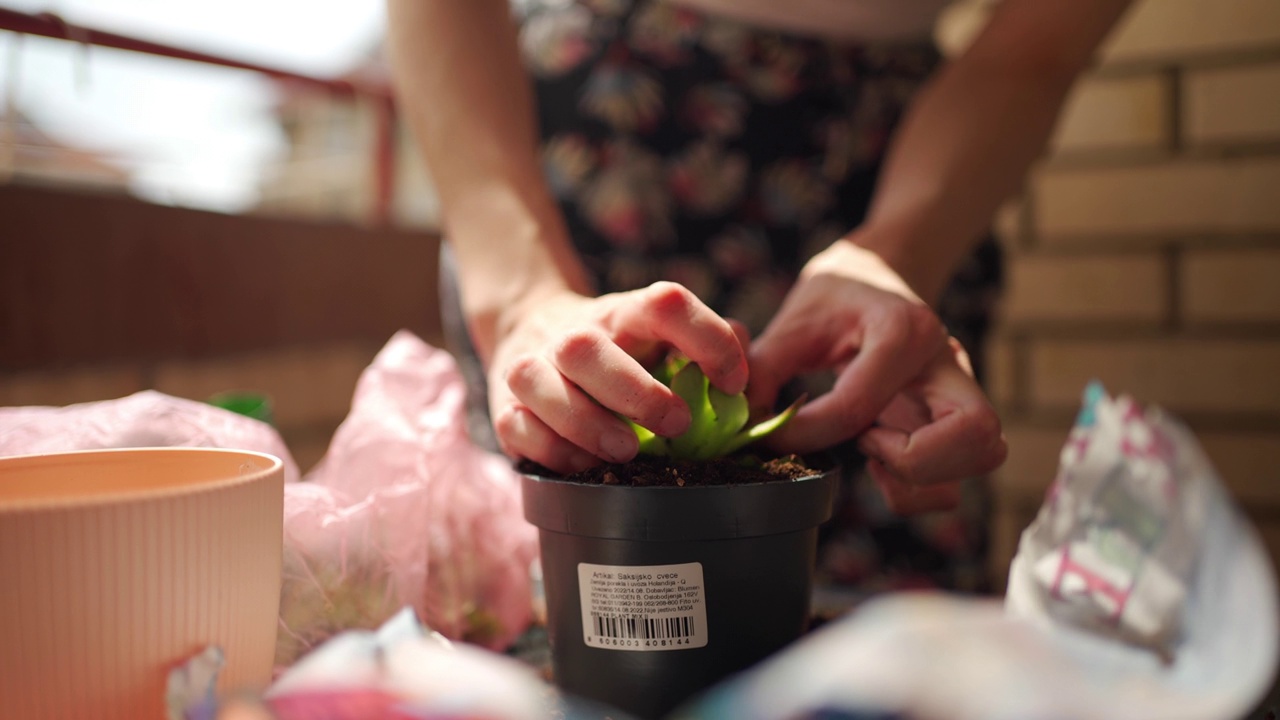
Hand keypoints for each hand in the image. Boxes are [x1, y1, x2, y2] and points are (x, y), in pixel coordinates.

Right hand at [489, 281, 748, 473]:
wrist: (529, 328)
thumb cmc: (618, 347)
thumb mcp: (660, 335)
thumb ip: (710, 348)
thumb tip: (750, 380)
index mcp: (624, 312)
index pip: (666, 303)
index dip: (708, 338)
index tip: (733, 381)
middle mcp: (573, 333)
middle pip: (587, 348)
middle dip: (635, 392)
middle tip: (677, 424)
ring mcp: (532, 366)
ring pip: (541, 382)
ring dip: (587, 422)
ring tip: (627, 451)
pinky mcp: (505, 406)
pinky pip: (518, 427)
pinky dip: (553, 449)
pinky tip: (585, 463)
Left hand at [747, 240, 1006, 513]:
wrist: (885, 272)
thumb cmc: (841, 292)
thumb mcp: (796, 317)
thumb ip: (763, 366)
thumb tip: (741, 421)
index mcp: (904, 330)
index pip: (861, 405)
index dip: (807, 432)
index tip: (774, 433)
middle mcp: (948, 363)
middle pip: (974, 436)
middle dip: (910, 462)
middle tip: (863, 442)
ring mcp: (961, 394)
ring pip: (982, 456)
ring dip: (922, 476)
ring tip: (873, 449)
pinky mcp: (956, 420)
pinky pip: (960, 475)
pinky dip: (922, 487)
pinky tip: (881, 460)